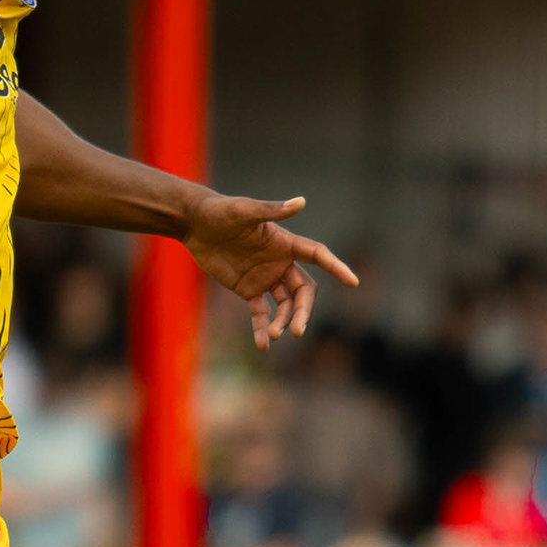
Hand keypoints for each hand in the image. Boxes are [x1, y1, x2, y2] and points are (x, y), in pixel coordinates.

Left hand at [183, 194, 361, 348]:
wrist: (194, 224)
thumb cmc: (219, 212)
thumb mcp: (244, 211)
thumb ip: (271, 210)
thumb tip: (301, 201)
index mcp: (285, 243)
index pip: (318, 255)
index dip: (336, 267)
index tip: (353, 282)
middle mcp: (280, 262)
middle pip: (303, 291)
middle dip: (303, 311)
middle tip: (297, 331)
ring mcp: (265, 277)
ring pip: (285, 304)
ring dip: (284, 321)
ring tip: (274, 335)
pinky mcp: (248, 289)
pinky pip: (260, 312)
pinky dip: (262, 328)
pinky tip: (263, 345)